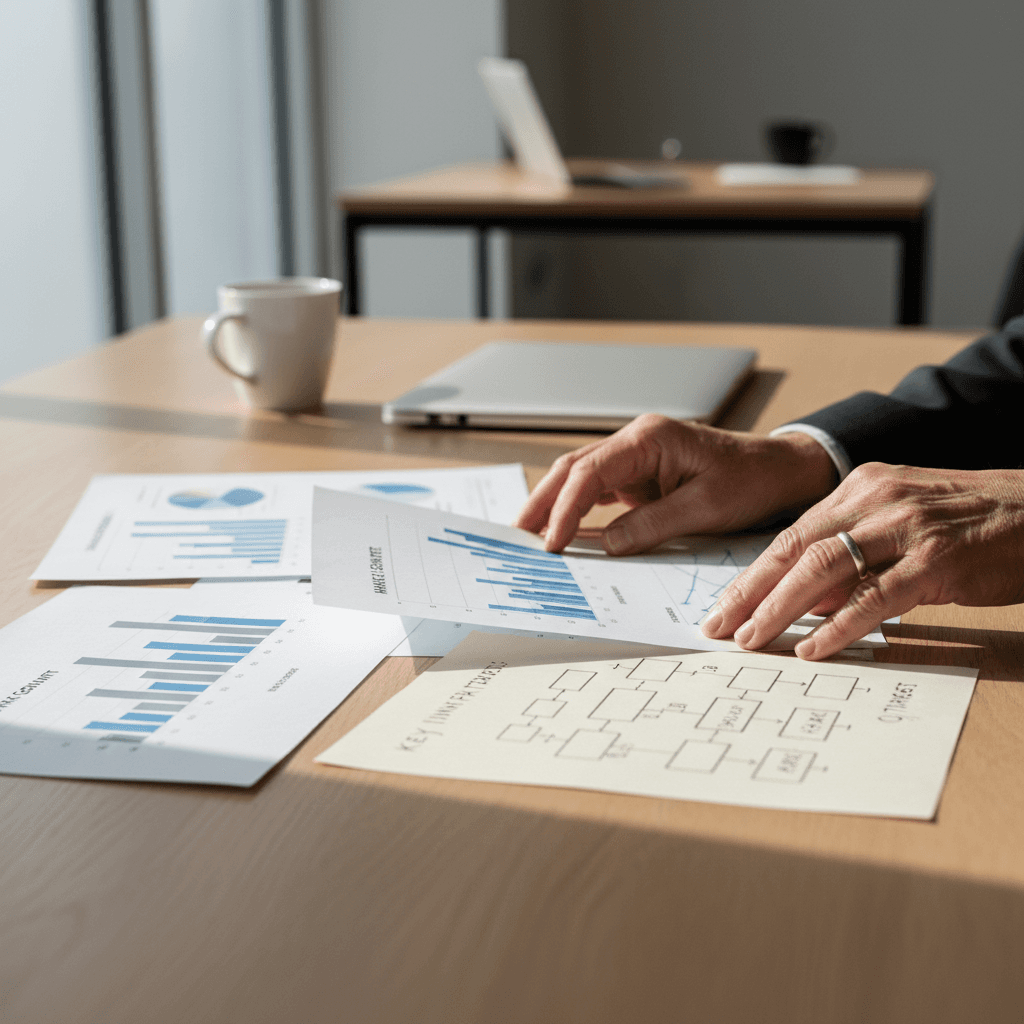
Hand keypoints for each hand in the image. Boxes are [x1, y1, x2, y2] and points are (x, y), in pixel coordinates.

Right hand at [516, 414, 835, 553]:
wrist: (780, 472)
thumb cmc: (751, 480)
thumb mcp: (705, 507)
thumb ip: (651, 524)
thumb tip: (605, 544)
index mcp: (649, 438)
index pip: (590, 473)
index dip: (564, 509)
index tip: (553, 542)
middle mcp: (636, 442)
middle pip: (573, 469)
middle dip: (543, 502)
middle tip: (518, 535)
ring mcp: (636, 459)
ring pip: (581, 479)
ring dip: (554, 506)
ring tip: (529, 536)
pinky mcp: (640, 477)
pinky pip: (600, 493)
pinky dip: (578, 512)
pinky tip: (562, 532)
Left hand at [702, 462, 1023, 659]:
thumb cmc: (972, 524)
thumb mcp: (901, 526)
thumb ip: (853, 559)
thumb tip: (807, 604)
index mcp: (861, 489)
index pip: (790, 536)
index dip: (752, 575)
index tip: (724, 607)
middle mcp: (875, 501)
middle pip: (793, 548)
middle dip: (750, 592)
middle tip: (720, 628)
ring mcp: (905, 527)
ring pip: (823, 567)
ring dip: (780, 608)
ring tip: (753, 640)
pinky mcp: (937, 560)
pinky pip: (875, 596)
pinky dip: (839, 625)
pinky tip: (813, 648)